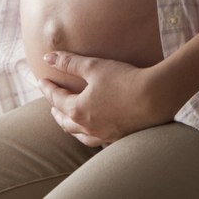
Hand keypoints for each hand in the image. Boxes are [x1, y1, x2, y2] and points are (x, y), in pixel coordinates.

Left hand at [39, 51, 170, 147]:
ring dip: (70, 127)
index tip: (42, 81)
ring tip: (68, 121)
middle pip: (65, 121)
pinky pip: (98, 140)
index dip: (48, 88)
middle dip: (56, 111)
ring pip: (80, 135)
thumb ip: (69, 63)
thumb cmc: (123, 79)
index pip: (56, 99)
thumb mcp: (93, 66)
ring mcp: (104, 134)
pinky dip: (89, 135)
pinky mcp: (119, 137)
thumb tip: (47, 58)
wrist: (156, 97)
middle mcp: (88, 126)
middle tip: (51, 106)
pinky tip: (95, 130)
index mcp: (78, 110)